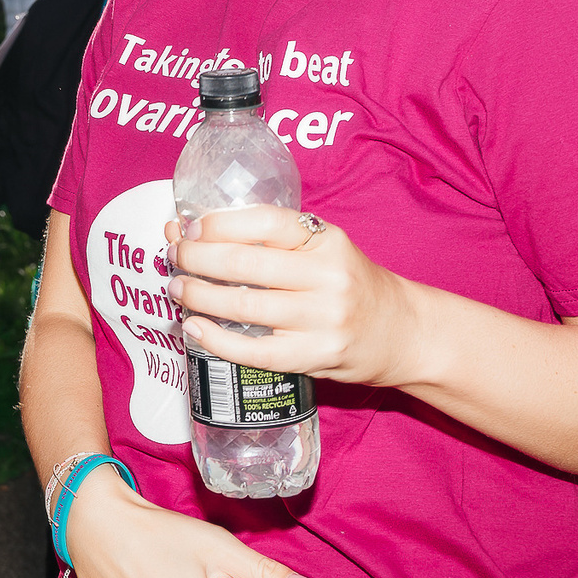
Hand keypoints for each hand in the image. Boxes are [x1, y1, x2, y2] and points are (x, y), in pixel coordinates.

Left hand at [165, 207, 422, 388]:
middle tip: (173, 257)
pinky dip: (216, 339)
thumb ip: (275, 241)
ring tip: (177, 289)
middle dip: (196, 258)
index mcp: (327, 241)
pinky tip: (195, 327)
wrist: (404, 332)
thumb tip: (195, 232)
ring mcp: (322, 320)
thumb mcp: (325, 249)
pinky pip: (254, 351)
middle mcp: (328, 277)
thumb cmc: (351, 285)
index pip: (265, 221)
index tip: (189, 228)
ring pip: (243, 306)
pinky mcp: (316, 356)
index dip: (218, 223)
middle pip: (244, 263)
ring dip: (197, 295)